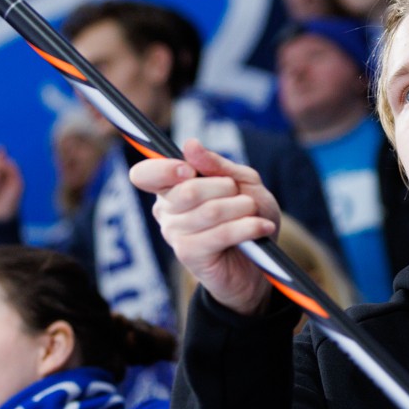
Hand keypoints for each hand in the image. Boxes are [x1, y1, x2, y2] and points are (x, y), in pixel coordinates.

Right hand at [128, 141, 279, 316]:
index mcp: (170, 188)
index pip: (145, 175)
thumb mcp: (242, 182)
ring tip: (254, 212)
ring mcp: (174, 235)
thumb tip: (189, 145)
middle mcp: (166, 212)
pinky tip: (262, 227)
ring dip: (242, 208)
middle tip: (241, 195)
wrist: (259, 263)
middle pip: (187, 190)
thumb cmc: (248, 216)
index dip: (164, 169)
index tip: (188, 169)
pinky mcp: (189, 255)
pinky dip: (248, 227)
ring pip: (209, 211)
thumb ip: (216, 164)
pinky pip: (220, 234)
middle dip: (225, 187)